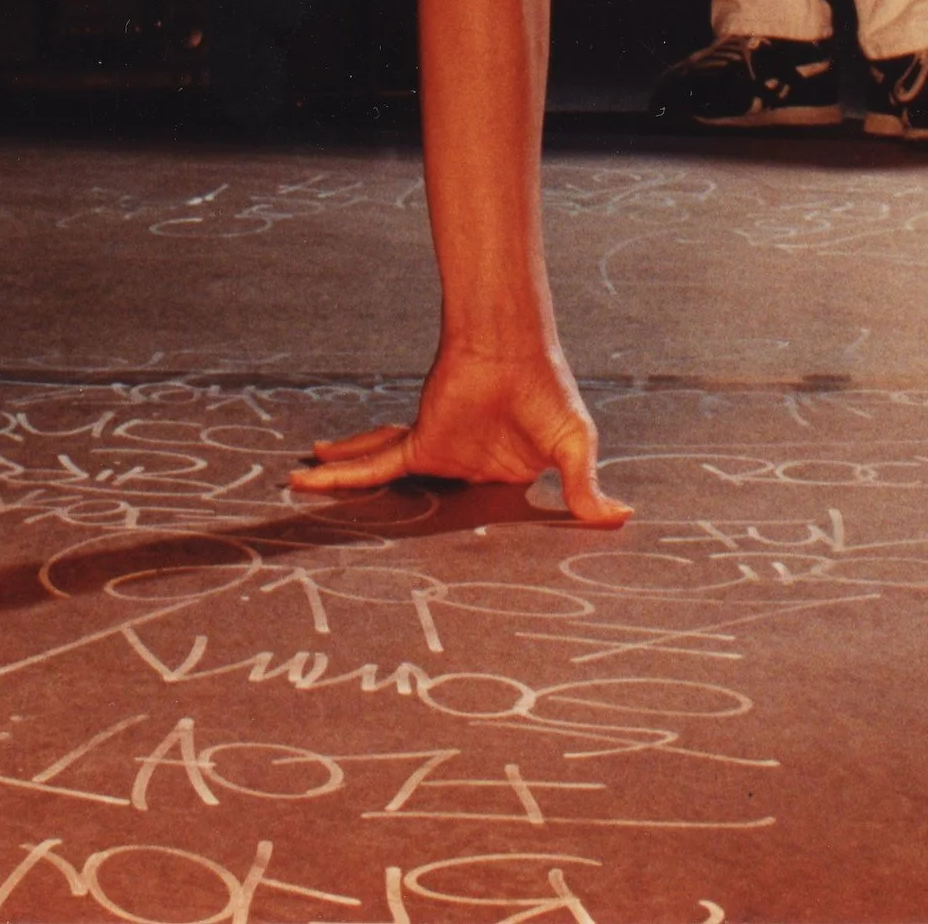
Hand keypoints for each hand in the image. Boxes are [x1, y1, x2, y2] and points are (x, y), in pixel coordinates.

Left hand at [288, 342, 628, 526]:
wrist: (514, 345)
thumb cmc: (547, 388)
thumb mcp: (573, 444)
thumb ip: (583, 489)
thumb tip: (623, 518)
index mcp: (501, 477)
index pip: (476, 519)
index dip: (460, 546)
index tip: (445, 583)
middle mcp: (463, 471)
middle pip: (420, 509)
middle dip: (386, 522)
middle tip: (349, 548)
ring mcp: (437, 459)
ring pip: (385, 486)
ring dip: (344, 489)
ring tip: (304, 494)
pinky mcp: (417, 444)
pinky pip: (373, 467)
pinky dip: (340, 474)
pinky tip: (306, 479)